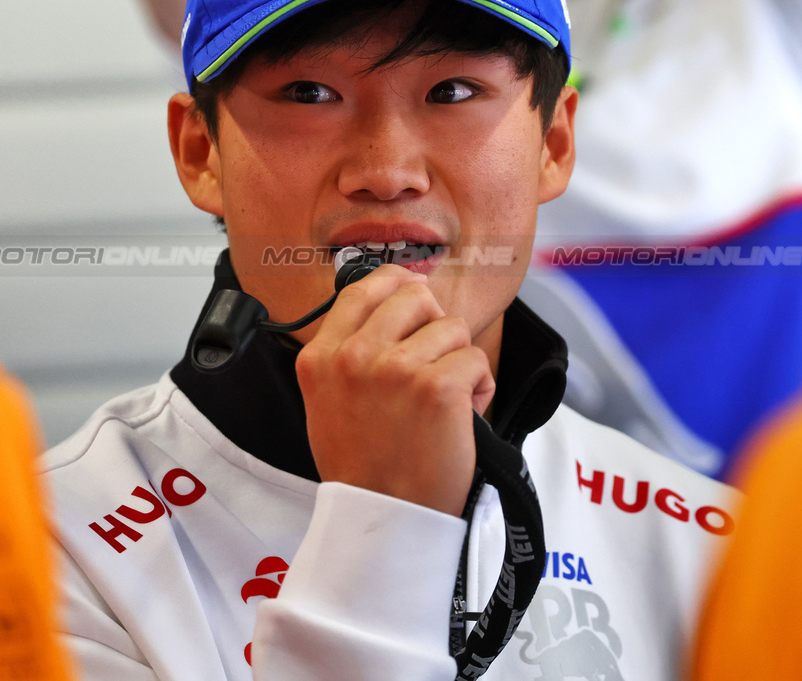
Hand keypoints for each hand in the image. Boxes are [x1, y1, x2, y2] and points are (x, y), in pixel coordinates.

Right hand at [295, 265, 495, 516]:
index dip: (398, 283)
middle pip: (414, 297)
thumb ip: (347, 352)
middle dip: (435, 325)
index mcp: (321, 358)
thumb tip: (393, 300)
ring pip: (452, 328)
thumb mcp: (327, 401)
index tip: (416, 293)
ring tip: (445, 402)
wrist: (384, 517)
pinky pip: (475, 361)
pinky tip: (462, 416)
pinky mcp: (436, 387)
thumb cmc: (364, 465)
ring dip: (459, 361)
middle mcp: (354, 357)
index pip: (362, 289)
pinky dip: (480, 388)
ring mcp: (395, 369)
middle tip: (435, 363)